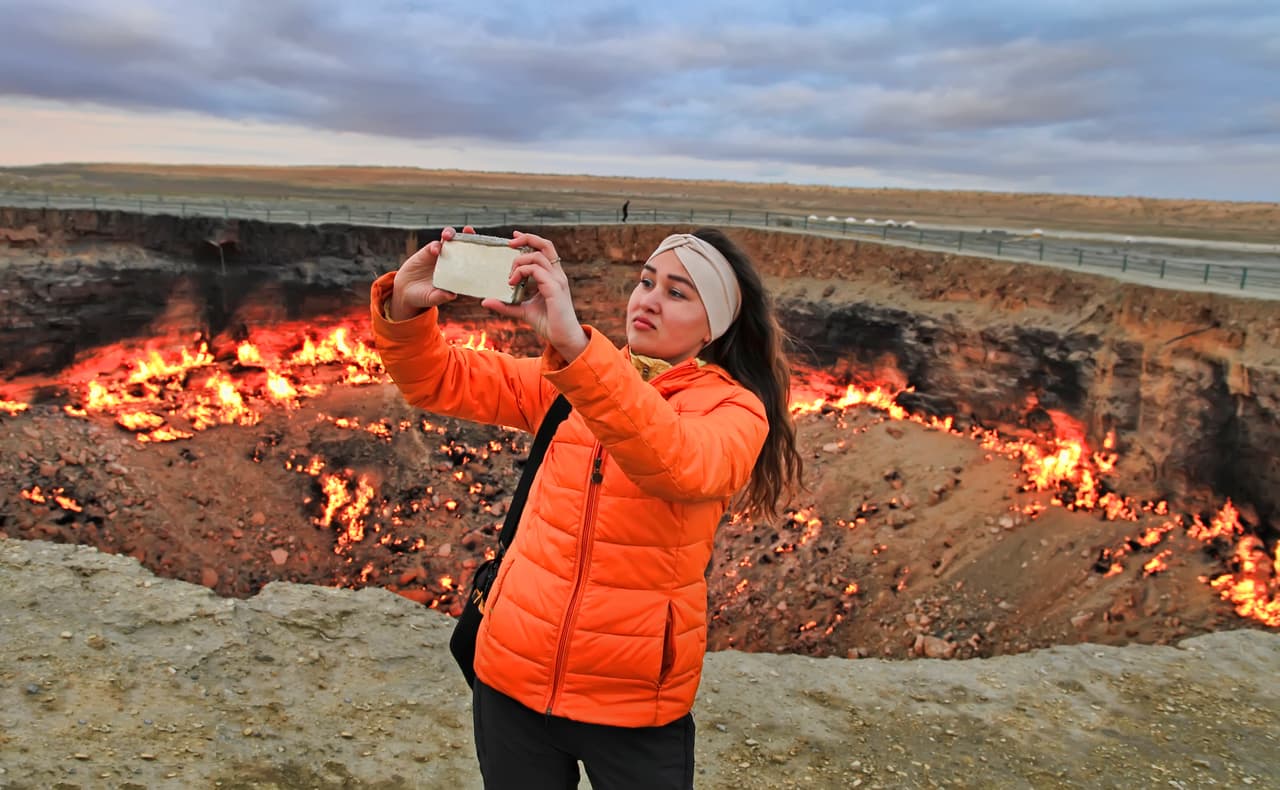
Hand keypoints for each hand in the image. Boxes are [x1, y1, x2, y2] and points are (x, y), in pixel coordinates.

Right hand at [388, 226, 475, 319]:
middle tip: (469, 230)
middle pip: (464, 244)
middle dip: (468, 235)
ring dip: (450, 234)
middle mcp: (454, 261)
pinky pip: (434, 245)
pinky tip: (435, 251)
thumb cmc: (424, 296)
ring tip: (447, 236)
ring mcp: (442, 255)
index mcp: (460, 272)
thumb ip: (441, 296)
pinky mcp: (429, 252)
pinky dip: (435, 246)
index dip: (479, 252)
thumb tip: (452, 295)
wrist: (406, 291)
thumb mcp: (432, 298)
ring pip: (449, 239)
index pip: (473, 260)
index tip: (485, 248)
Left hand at [482, 231, 588, 360]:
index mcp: (552, 275)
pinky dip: (521, 273)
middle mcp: (557, 274)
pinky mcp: (555, 288)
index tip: (512, 239)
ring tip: (509, 277)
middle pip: (546, 244)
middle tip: (509, 243)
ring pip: (537, 256)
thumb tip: (485, 301)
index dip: (529, 239)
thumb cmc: (548, 323)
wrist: (563, 338)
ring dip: (519, 262)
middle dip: (527, 238)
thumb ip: (506, 305)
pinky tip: (512, 283)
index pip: (544, 249)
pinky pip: (536, 271)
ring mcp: (557, 280)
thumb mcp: (523, 310)